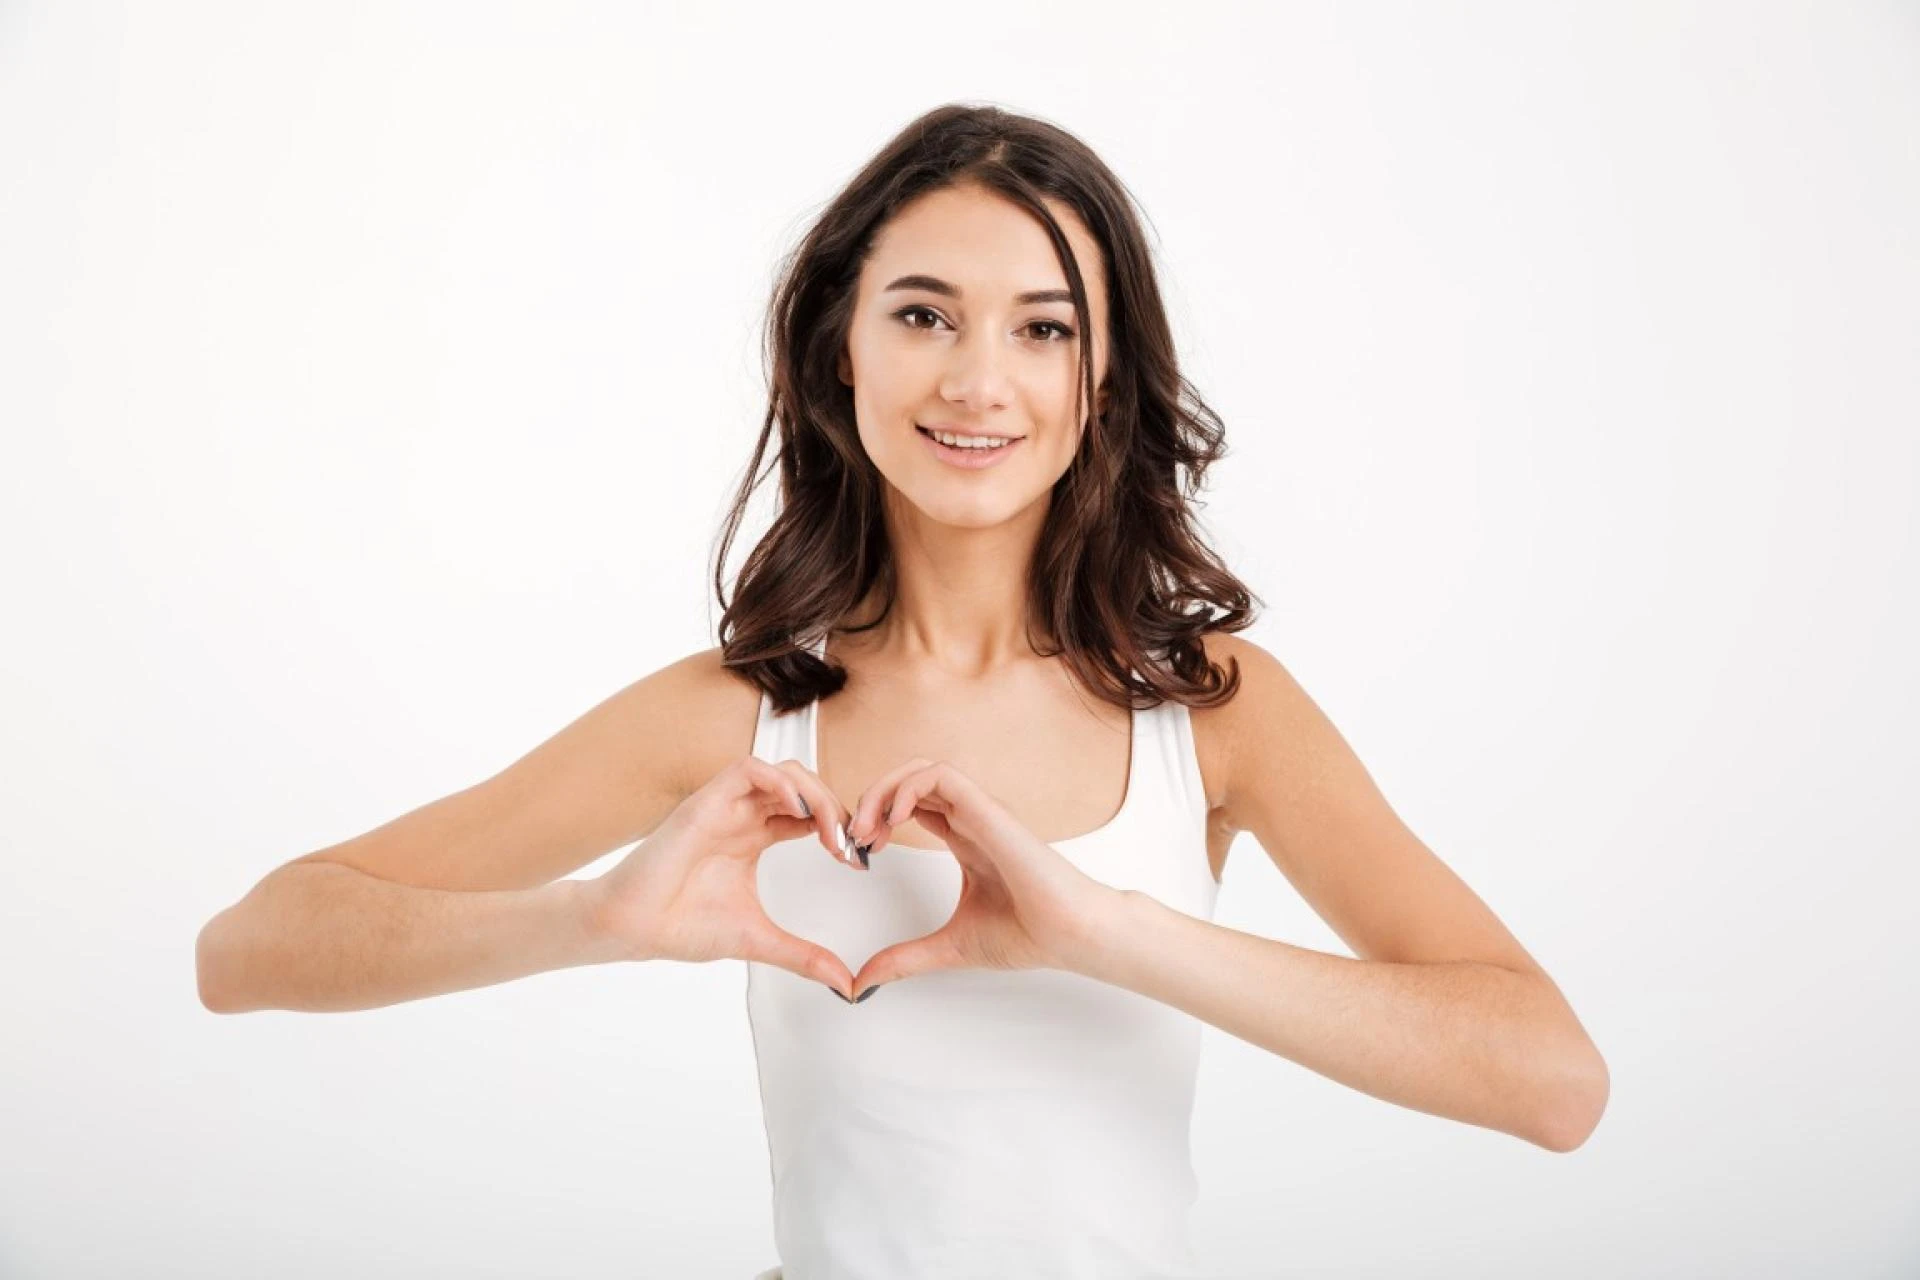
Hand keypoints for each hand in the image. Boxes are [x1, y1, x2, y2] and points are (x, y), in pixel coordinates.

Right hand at [584, 756, 860, 997]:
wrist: (633, 928)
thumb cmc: (683, 927)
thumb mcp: (760, 939)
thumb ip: (804, 956)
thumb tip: (846, 985)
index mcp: (755, 836)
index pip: (809, 813)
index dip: (839, 828)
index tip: (857, 862)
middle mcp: (742, 815)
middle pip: (803, 788)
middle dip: (835, 809)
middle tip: (850, 846)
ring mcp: (724, 806)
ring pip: (783, 772)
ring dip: (814, 793)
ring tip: (830, 830)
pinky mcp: (704, 803)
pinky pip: (747, 769)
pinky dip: (778, 781)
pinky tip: (798, 811)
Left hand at [843, 758, 1125, 992]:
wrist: (1069, 934)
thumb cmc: (1028, 933)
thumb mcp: (948, 947)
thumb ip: (904, 959)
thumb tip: (862, 982)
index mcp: (965, 839)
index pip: (913, 806)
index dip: (877, 820)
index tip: (860, 854)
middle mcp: (971, 819)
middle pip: (911, 781)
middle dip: (872, 800)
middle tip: (854, 838)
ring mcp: (980, 811)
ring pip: (922, 770)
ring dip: (884, 790)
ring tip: (867, 828)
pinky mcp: (989, 810)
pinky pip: (942, 775)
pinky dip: (909, 789)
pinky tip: (894, 821)